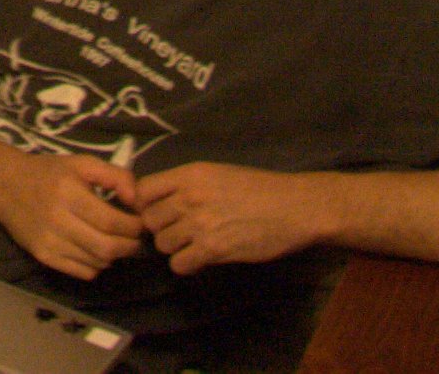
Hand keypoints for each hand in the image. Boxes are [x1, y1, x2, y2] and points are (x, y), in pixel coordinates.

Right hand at [0, 151, 145, 282]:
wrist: (3, 184)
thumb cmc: (46, 172)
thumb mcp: (81, 163)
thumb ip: (115, 175)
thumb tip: (137, 199)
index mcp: (68, 193)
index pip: (112, 221)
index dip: (134, 226)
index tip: (141, 222)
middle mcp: (57, 220)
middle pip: (107, 247)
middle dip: (130, 246)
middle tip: (136, 239)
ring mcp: (49, 242)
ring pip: (97, 263)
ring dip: (114, 256)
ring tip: (116, 242)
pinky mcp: (43, 257)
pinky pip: (82, 272)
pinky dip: (96, 265)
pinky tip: (95, 250)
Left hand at [134, 161, 327, 273]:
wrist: (295, 207)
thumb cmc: (260, 189)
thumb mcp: (218, 174)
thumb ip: (188, 185)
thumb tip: (161, 201)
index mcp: (191, 174)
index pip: (143, 190)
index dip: (146, 205)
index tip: (160, 212)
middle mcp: (190, 196)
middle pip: (150, 220)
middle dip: (161, 229)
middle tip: (179, 233)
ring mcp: (201, 223)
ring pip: (163, 244)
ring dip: (175, 249)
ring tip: (193, 246)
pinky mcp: (214, 249)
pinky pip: (180, 264)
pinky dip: (187, 265)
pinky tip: (201, 259)